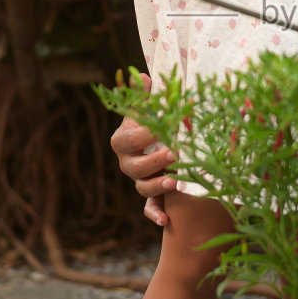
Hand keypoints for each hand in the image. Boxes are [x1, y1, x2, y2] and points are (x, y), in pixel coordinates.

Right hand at [108, 72, 178, 225]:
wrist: (151, 146)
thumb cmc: (149, 123)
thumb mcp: (146, 109)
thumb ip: (144, 96)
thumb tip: (143, 77)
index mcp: (123, 140)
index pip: (130, 138)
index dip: (145, 134)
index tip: (162, 128)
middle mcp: (127, 163)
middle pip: (135, 166)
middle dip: (154, 161)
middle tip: (174, 153)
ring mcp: (138, 180)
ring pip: (142, 188)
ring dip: (157, 186)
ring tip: (174, 182)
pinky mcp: (150, 195)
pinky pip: (149, 208)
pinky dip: (155, 215)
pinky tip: (166, 221)